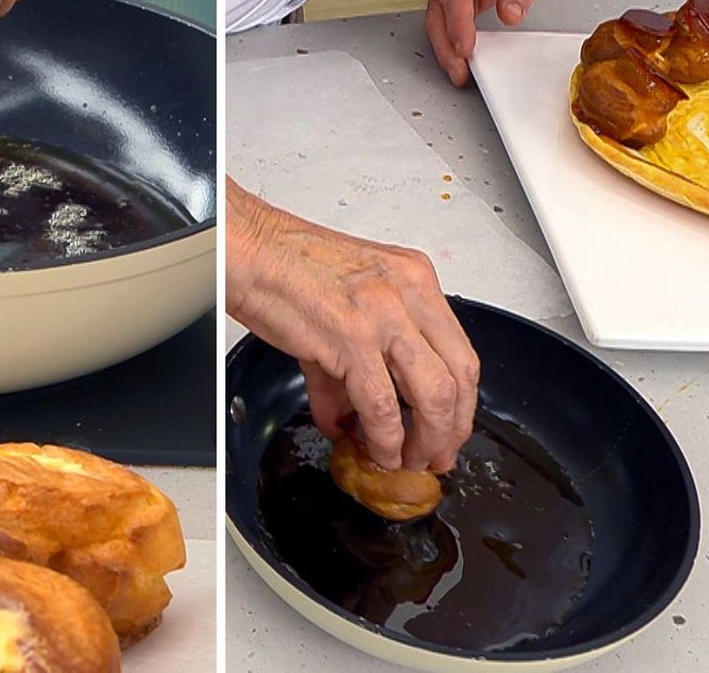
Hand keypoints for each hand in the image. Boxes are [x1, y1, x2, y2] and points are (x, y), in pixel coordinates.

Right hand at [226, 180, 479, 471]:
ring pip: (434, 396)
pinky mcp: (352, 338)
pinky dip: (383, 438)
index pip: (460, 351)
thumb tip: (352, 410)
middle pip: (460, 377)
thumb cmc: (286, 264)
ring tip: (406, 460)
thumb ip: (357, 360)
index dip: (461, 402)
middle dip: (452, 429)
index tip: (450, 428)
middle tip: (436, 456)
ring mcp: (384, 314)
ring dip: (425, 441)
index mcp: (414, 278)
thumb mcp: (345, 302)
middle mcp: (408, 292)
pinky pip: (382, 406)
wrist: (247, 249)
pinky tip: (373, 449)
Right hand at [426, 0, 558, 84]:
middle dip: (445, 46)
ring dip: (445, 49)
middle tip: (459, 72)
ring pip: (437, 20)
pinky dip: (450, 43)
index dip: (459, 25)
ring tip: (458, 71)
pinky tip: (459, 61)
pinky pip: (445, 22)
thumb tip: (509, 15)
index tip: (465, 49)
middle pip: (438, 12)